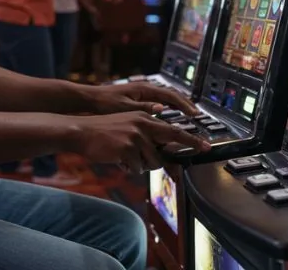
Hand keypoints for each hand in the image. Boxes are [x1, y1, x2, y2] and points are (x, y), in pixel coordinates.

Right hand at [72, 111, 210, 172]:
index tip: (206, 147)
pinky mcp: (127, 148)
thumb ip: (145, 136)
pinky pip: (138, 168)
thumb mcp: (126, 127)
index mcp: (143, 117)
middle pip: (169, 144)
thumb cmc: (102, 133)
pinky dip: (130, 169)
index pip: (172, 130)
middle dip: (173, 158)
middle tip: (182, 169)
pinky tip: (119, 161)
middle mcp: (142, 124)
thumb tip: (161, 155)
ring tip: (127, 159)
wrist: (81, 131)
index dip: (191, 140)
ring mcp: (135, 136)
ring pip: (153, 162)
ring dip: (142, 165)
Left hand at [86, 82, 199, 115]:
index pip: (170, 96)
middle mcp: (146, 88)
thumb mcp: (124, 107)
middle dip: (186, 103)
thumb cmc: (106, 103)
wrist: (91, 98)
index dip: (185, 105)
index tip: (195, 114)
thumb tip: (163, 109)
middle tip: (197, 115)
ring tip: (189, 114)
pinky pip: (160, 99)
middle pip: (172, 94)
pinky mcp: (139, 97)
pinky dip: (169, 105)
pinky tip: (172, 113)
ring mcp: (143, 92)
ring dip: (179, 104)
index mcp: (144, 89)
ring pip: (167, 96)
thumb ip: (143, 108)